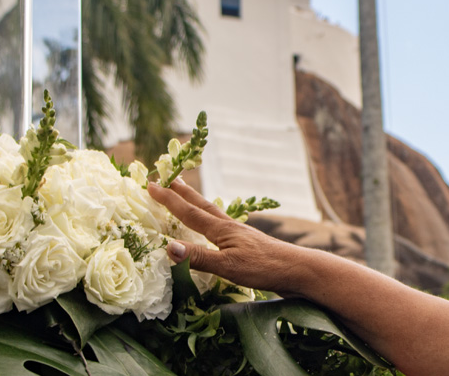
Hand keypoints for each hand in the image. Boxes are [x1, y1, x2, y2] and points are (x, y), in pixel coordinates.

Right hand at [147, 178, 308, 295]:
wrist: (298, 270)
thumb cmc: (264, 269)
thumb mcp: (228, 266)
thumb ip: (198, 257)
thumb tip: (167, 247)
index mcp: (222, 230)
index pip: (189, 212)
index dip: (168, 200)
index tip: (150, 184)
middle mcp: (229, 227)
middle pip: (201, 205)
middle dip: (182, 193)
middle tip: (168, 177)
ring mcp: (240, 235)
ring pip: (212, 214)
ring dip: (196, 203)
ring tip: (187, 195)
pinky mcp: (247, 245)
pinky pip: (221, 226)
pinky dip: (211, 221)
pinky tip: (214, 228)